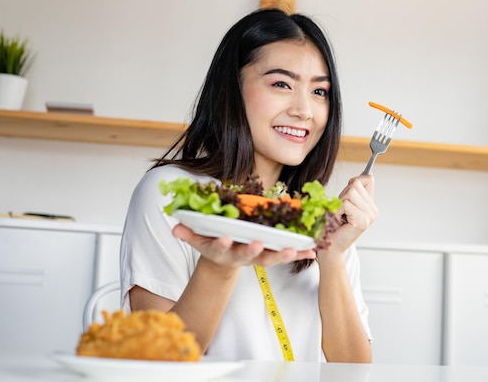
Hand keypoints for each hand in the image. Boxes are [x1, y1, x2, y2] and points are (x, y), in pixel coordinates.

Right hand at [172, 224, 315, 268]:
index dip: (221, 244)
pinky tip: (311, 251)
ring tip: (294, 250)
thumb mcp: (198, 237)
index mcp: (223, 249)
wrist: (224, 259)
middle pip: (247, 256)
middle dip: (253, 251)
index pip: (220, 247)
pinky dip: (298, 254)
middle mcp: (240, 255)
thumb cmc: (212, 241)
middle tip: (259, 246)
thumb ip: (188, 232)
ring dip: (282, 255)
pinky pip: (285, 256)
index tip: (224, 238)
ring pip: (269, 259)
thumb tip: (175, 227)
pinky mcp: (270, 256)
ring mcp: (256, 257)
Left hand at [327, 174, 377, 252]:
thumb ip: (355, 190)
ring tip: (339, 216)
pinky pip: (345, 203)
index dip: (354, 182)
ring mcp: (369, 216)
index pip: (368, 179)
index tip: (346, 196)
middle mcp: (373, 210)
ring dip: (338, 203)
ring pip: (350, 193)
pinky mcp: (362, 221)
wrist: (330, 246)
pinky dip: (336, 210)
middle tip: (340, 211)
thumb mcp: (345, 203)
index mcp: (370, 205)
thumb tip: (368, 173)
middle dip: (342, 195)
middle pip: (356, 184)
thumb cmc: (334, 225)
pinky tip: (338, 220)